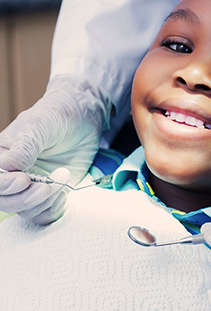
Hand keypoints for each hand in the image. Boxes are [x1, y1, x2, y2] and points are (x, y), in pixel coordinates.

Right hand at [0, 74, 110, 223]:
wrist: (83, 118)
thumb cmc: (57, 116)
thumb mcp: (40, 126)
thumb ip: (25, 148)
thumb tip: (8, 167)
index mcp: (2, 156)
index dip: (5, 186)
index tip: (24, 180)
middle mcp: (13, 175)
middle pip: (5, 201)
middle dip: (25, 199)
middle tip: (47, 188)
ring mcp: (32, 186)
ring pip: (26, 210)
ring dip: (45, 201)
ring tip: (62, 177)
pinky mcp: (51, 194)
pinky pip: (44, 214)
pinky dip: (54, 209)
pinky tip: (64, 192)